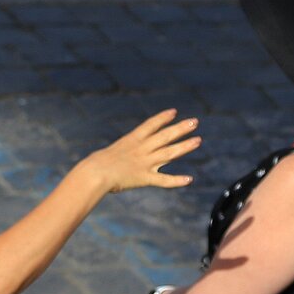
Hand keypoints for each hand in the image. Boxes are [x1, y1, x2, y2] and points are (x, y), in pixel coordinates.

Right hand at [85, 110, 199, 194]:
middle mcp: (141, 149)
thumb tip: (113, 158)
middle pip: (165, 136)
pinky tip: (189, 179)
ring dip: (184, 146)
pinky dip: (176, 180)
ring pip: (169, 153)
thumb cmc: (95, 165)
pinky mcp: (145, 178)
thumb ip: (118, 155)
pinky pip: (164, 180)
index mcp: (131, 140)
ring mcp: (144, 163)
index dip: (162, 118)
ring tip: (198, 140)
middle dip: (180, 128)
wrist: (95, 173)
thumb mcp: (107, 155)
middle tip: (195, 121)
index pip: (150, 125)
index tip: (173, 112)